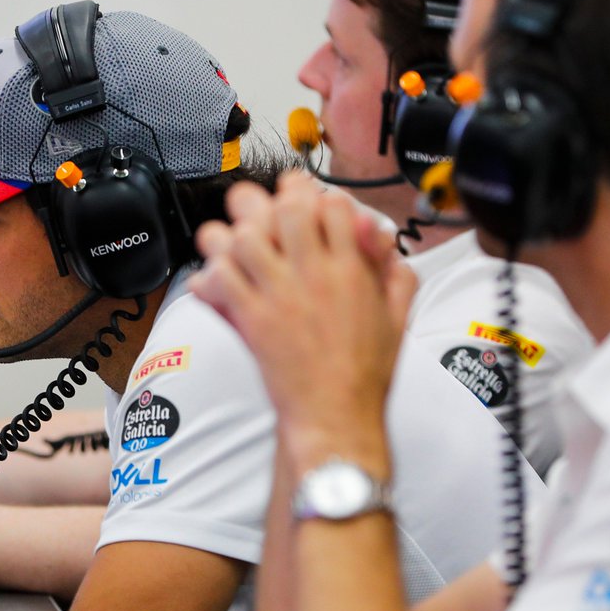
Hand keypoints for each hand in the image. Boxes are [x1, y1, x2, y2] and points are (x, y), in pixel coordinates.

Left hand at [190, 170, 415, 471]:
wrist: (336, 416)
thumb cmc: (365, 374)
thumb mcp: (398, 318)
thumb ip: (395, 273)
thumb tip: (380, 240)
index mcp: (352, 271)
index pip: (332, 206)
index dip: (315, 194)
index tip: (302, 199)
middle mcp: (314, 276)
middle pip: (286, 209)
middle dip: (270, 199)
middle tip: (261, 207)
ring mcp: (279, 297)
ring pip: (246, 237)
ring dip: (235, 233)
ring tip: (234, 242)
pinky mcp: (252, 321)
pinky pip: (220, 279)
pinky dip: (211, 273)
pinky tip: (216, 278)